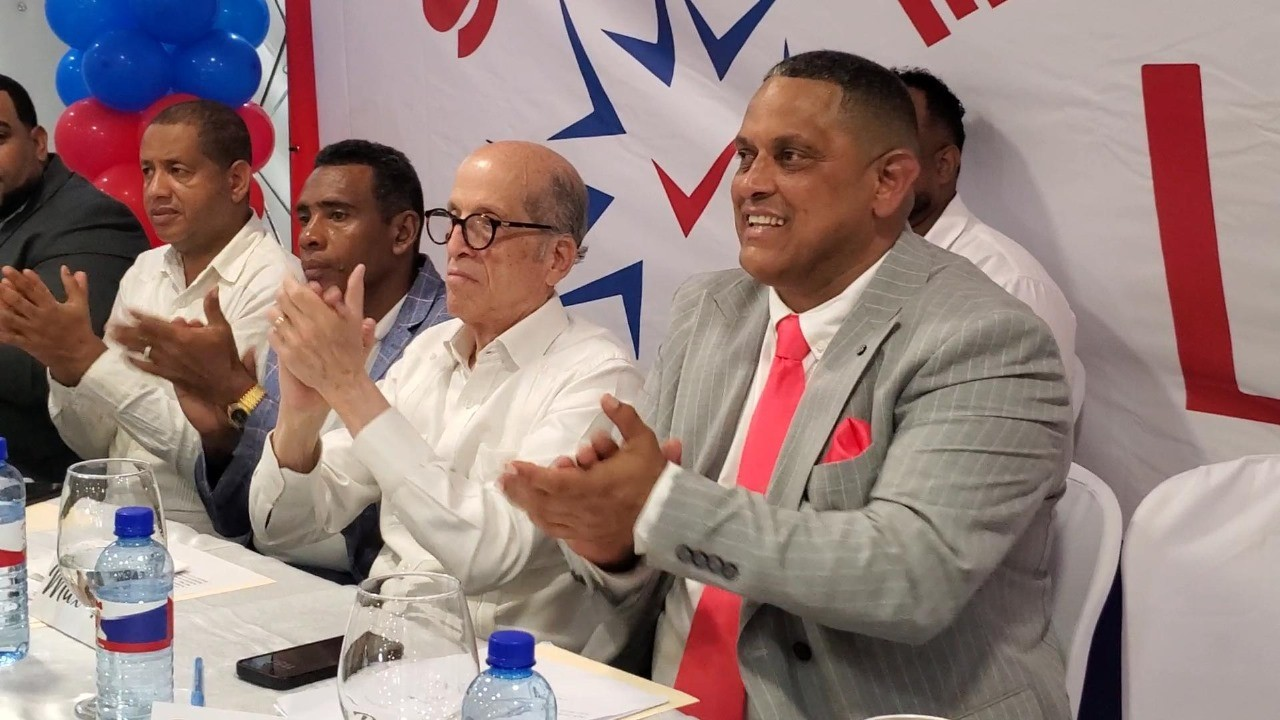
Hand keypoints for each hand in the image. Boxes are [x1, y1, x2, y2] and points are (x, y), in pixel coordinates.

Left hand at [0, 265, 104, 384]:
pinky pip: (9, 337)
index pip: (38, 290)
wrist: (79, 355)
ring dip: (1, 307)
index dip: (28, 280)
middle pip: (20, 302)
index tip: (20, 270)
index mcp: (53, 308)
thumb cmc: (79, 328)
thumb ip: (74, 286)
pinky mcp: (26, 344)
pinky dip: (0, 330)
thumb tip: (68, 268)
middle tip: (1, 280)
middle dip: (8, 290)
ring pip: (11, 318)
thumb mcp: (80, 305)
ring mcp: (31, 331)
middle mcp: (39, 318)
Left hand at [113, 288, 256, 406]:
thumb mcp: (222, 329)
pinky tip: (126, 358)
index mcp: (181, 336)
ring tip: (112, 337)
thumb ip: (213, 308)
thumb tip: (213, 288)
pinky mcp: (168, 375)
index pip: (155, 323)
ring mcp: (167, 363)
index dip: (140, 316)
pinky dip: (136, 363)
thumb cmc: (225, 356)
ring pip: (142, 351)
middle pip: (143, 336)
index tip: (127, 309)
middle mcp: (170, 349)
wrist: (226, 385)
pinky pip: (148, 368)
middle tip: (111, 323)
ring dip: (126, 343)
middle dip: (126, 329)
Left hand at [269, 265, 369, 399]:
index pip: (296, 291)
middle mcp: (306, 328)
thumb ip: (354, 292)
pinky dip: (277, 329)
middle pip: (282, 300)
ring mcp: (293, 342)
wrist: (342, 381)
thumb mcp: (355, 320)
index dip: (290, 281)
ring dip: (278, 310)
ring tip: (287, 312)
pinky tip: (287, 330)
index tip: (291, 279)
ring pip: (273, 315)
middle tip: (289, 293)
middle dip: (284, 293)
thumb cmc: (351, 350)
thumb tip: (359, 267)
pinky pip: (272, 334)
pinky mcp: (285, 355)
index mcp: (323, 317)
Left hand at [502, 394, 671, 567]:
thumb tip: (605, 397)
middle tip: (502, 476)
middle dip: (520, 488)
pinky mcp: (586, 536)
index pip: (556, 482)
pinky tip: (530, 509)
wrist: (666, 516)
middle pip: (543, 502)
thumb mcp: (644, 442)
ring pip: (546, 517)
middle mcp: (586, 509)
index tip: (513, 464)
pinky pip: (556, 529)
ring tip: (509, 490)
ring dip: (525, 503)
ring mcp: (584, 525)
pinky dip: (540, 519)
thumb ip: (625, 418)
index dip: (532, 475)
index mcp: (597, 486)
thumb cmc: (652, 479)